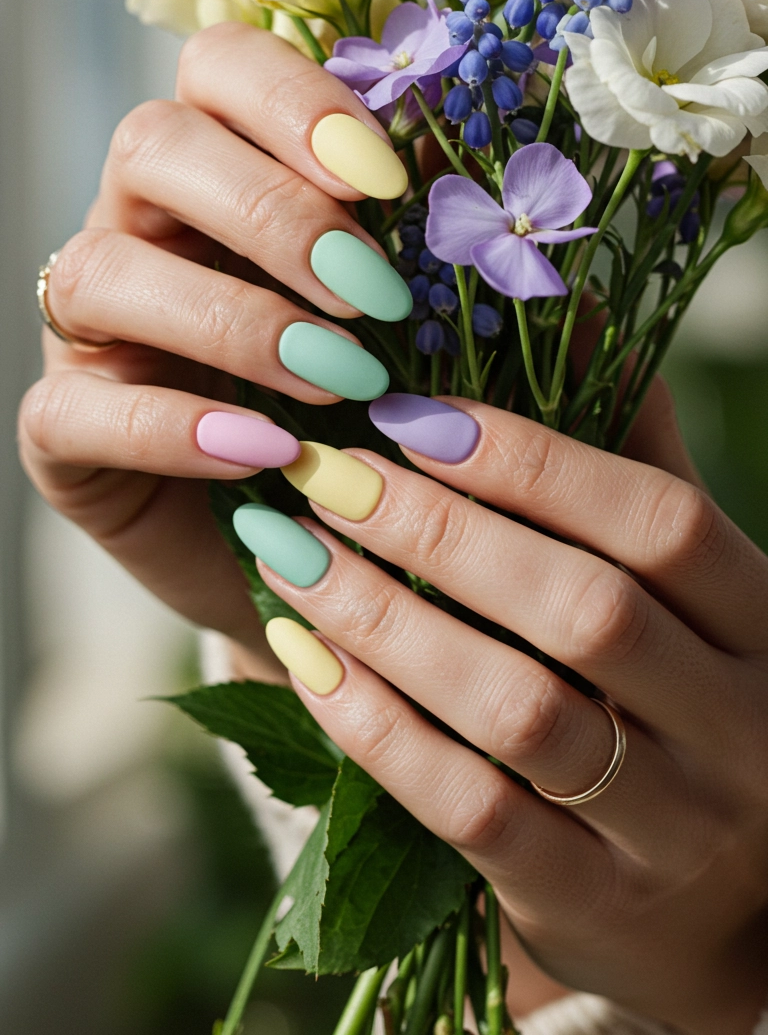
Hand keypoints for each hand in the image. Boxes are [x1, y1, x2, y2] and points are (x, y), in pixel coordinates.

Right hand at [18, 24, 405, 675]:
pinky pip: (71, 408)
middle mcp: (141, 226)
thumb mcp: (433, 338)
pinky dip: (171, 428)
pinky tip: (264, 453)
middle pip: (150, 144)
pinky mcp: (61, 428)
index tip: (390, 182)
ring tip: (337, 377)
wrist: (309, 552)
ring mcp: (88, 326)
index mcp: (225, 168)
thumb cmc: (373, 418)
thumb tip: (527, 241)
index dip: (296, 103)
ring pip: (99, 270)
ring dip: (230, 316)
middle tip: (372, 292)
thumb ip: (466, 279)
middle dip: (269, 208)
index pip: (220, 67)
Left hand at [248, 402, 767, 1034]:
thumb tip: (567, 303)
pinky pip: (470, 811)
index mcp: (764, 621)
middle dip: (438, 532)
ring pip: (519, 712)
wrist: (730, 904)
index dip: (531, 460)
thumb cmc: (685, 698)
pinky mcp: (591, 904)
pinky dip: (377, 729)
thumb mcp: (689, 586)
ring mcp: (671, 827)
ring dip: (389, 623)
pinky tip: (304, 658)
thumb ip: (633, 455)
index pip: (659, 522)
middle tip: (322, 475)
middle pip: (586, 612)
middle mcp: (738, 724)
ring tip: (289, 555)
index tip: (407, 413)